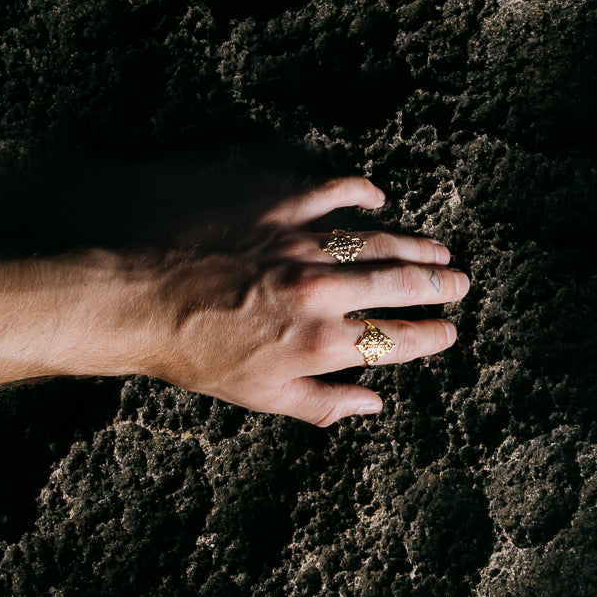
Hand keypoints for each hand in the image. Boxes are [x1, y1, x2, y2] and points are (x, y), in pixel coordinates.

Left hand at [139, 176, 467, 425]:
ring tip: (439, 252)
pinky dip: (361, 195)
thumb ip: (322, 403)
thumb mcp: (257, 395)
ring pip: (376, 241)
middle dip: (438, 286)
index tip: (450, 331)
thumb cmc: (190, 353)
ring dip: (415, 247)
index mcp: (318, 343)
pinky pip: (333, 192)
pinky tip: (378, 201)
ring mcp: (299, 244)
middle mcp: (319, 291)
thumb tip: (372, 405)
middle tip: (461, 283)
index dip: (430, 336)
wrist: (135, 297)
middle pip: (398, 285)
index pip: (394, 339)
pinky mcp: (276, 205)